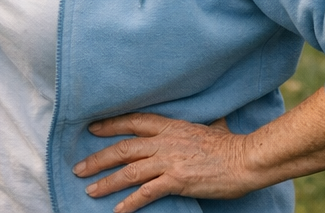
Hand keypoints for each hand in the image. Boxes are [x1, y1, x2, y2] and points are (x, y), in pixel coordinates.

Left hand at [75, 113, 258, 212]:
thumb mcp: (210, 126)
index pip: (134, 122)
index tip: (92, 129)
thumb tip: (210, 121)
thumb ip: (200, 124)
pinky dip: (130, 203)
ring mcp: (170, 161)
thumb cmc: (231, 144)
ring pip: (129, 171)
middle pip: (124, 148)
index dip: (111, 125)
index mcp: (171, 126)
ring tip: (90, 190)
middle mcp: (166, 141)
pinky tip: (118, 211)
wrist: (245, 159)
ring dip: (106, 182)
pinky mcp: (177, 180)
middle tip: (79, 167)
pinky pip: (147, 193)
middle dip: (98, 158)